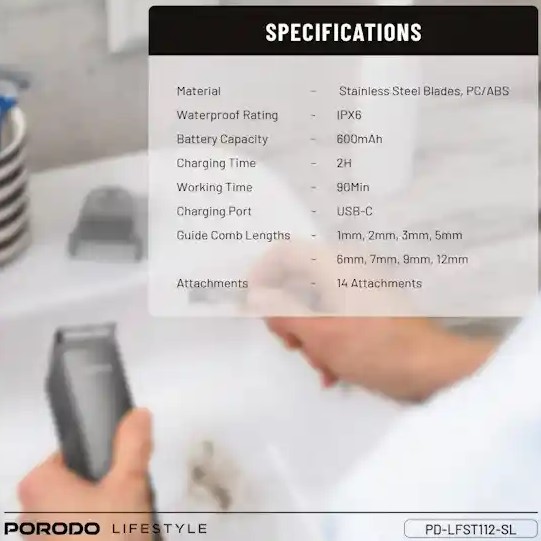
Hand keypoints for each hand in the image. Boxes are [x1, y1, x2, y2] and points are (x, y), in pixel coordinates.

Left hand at [18, 409, 153, 539]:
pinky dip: (98, 532)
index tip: (123, 471)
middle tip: (128, 500)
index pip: (73, 451)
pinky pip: (79, 532)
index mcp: (39, 483)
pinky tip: (117, 538)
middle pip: (79, 481)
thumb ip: (133, 444)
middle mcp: (30, 511)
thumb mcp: (130, 483)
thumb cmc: (107, 538)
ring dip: (106, 512)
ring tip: (126, 523)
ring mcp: (39, 539)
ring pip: (81, 509)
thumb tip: (138, 415)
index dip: (103, 457)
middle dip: (108, 487)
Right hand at [248, 244, 495, 400]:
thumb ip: (282, 311)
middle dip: (289, 319)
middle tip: (293, 346)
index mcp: (335, 263)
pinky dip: (326, 340)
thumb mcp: (320, 333)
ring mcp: (359, 288)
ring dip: (308, 337)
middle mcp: (346, 268)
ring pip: (313, 305)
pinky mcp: (368, 308)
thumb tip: (255, 295)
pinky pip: (333, 316)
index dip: (261, 277)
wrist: (433, 370)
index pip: (284, 253)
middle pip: (297, 282)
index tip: (252, 307)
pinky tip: (332, 371)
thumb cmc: (376, 348)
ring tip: (321, 365)